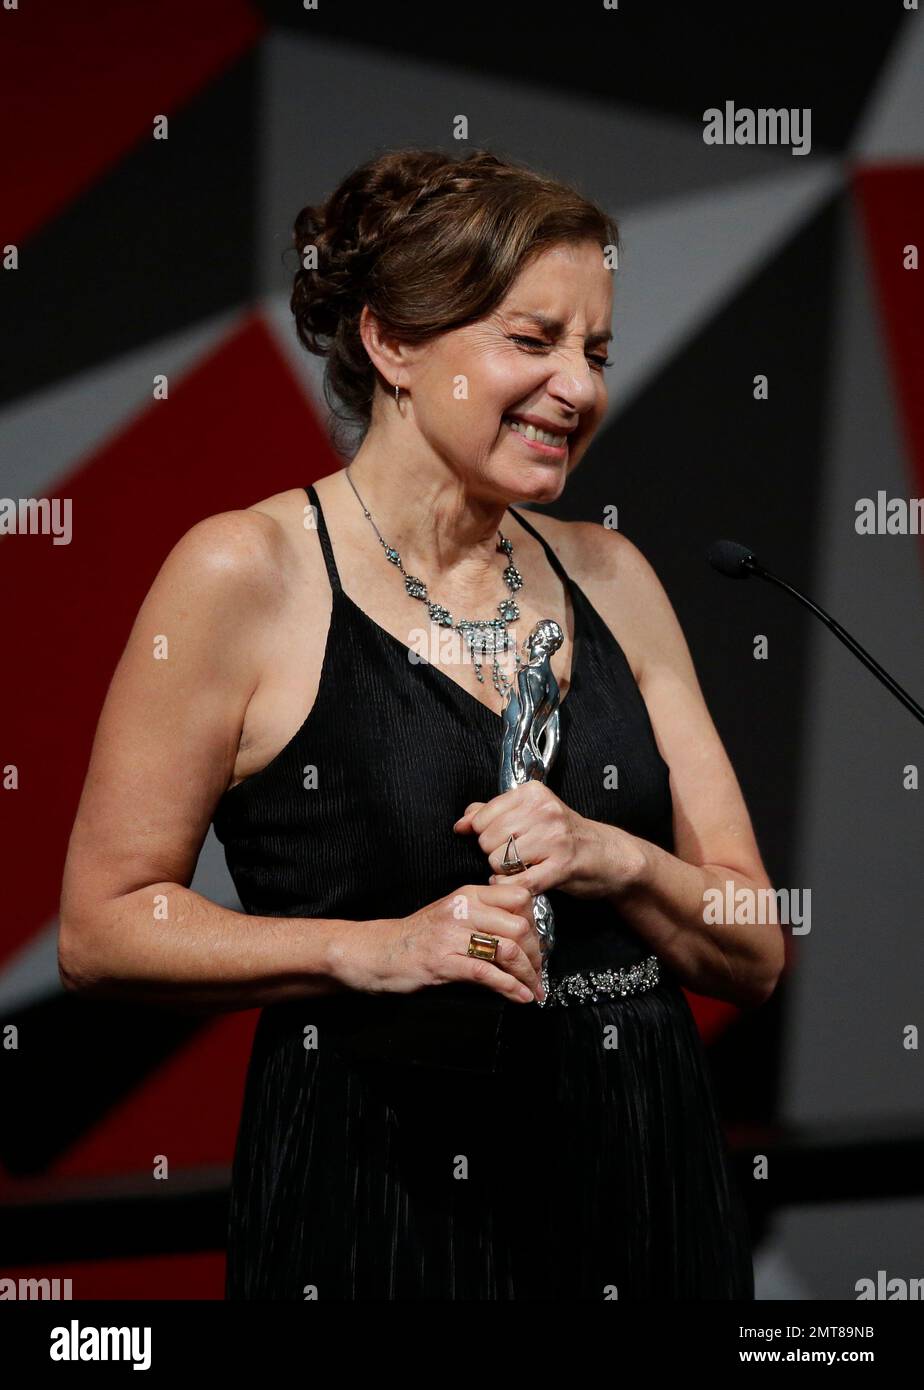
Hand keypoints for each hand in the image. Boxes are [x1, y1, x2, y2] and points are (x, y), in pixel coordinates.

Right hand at [328, 882, 544, 1002]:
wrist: (377, 951)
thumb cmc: (418, 937)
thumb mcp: (454, 915)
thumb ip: (485, 917)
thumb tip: (525, 933)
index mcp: (469, 894)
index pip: (519, 896)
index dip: (537, 921)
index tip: (539, 943)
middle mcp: (463, 909)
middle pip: (520, 925)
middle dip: (537, 954)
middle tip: (539, 973)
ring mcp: (451, 935)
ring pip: (507, 949)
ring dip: (528, 974)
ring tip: (534, 989)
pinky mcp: (442, 961)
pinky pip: (487, 973)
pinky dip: (510, 987)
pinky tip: (520, 997)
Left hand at [453, 781, 635, 898]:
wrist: (605, 855)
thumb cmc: (562, 835)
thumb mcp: (529, 814)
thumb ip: (491, 813)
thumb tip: (460, 824)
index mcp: (532, 793)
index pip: (482, 817)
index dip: (483, 834)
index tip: (501, 839)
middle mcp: (544, 810)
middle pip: (488, 840)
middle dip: (494, 854)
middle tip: (515, 856)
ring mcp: (554, 838)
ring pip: (499, 861)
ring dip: (505, 872)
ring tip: (523, 867)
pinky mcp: (562, 866)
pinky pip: (518, 882)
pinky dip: (511, 887)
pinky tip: (521, 882)